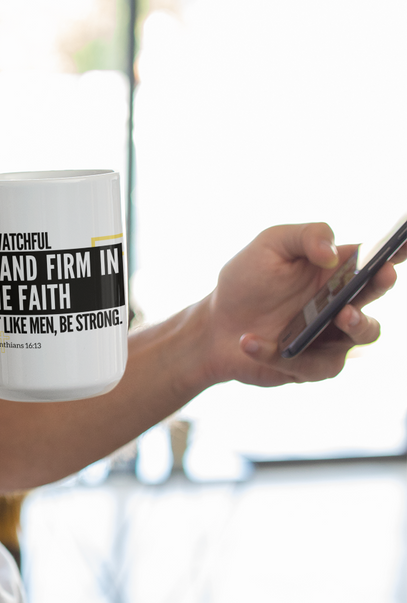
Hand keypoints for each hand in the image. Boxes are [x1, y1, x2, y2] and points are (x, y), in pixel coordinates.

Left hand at [199, 222, 400, 387]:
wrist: (215, 326)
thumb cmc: (246, 282)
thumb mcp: (269, 246)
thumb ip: (304, 237)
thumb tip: (332, 254)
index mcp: (337, 271)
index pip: (375, 258)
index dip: (395, 250)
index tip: (404, 241)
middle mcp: (342, 303)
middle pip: (374, 293)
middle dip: (381, 284)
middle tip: (382, 274)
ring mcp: (332, 336)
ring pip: (363, 334)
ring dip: (356, 324)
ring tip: (339, 314)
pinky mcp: (312, 365)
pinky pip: (308, 363)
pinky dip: (276, 353)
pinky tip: (248, 341)